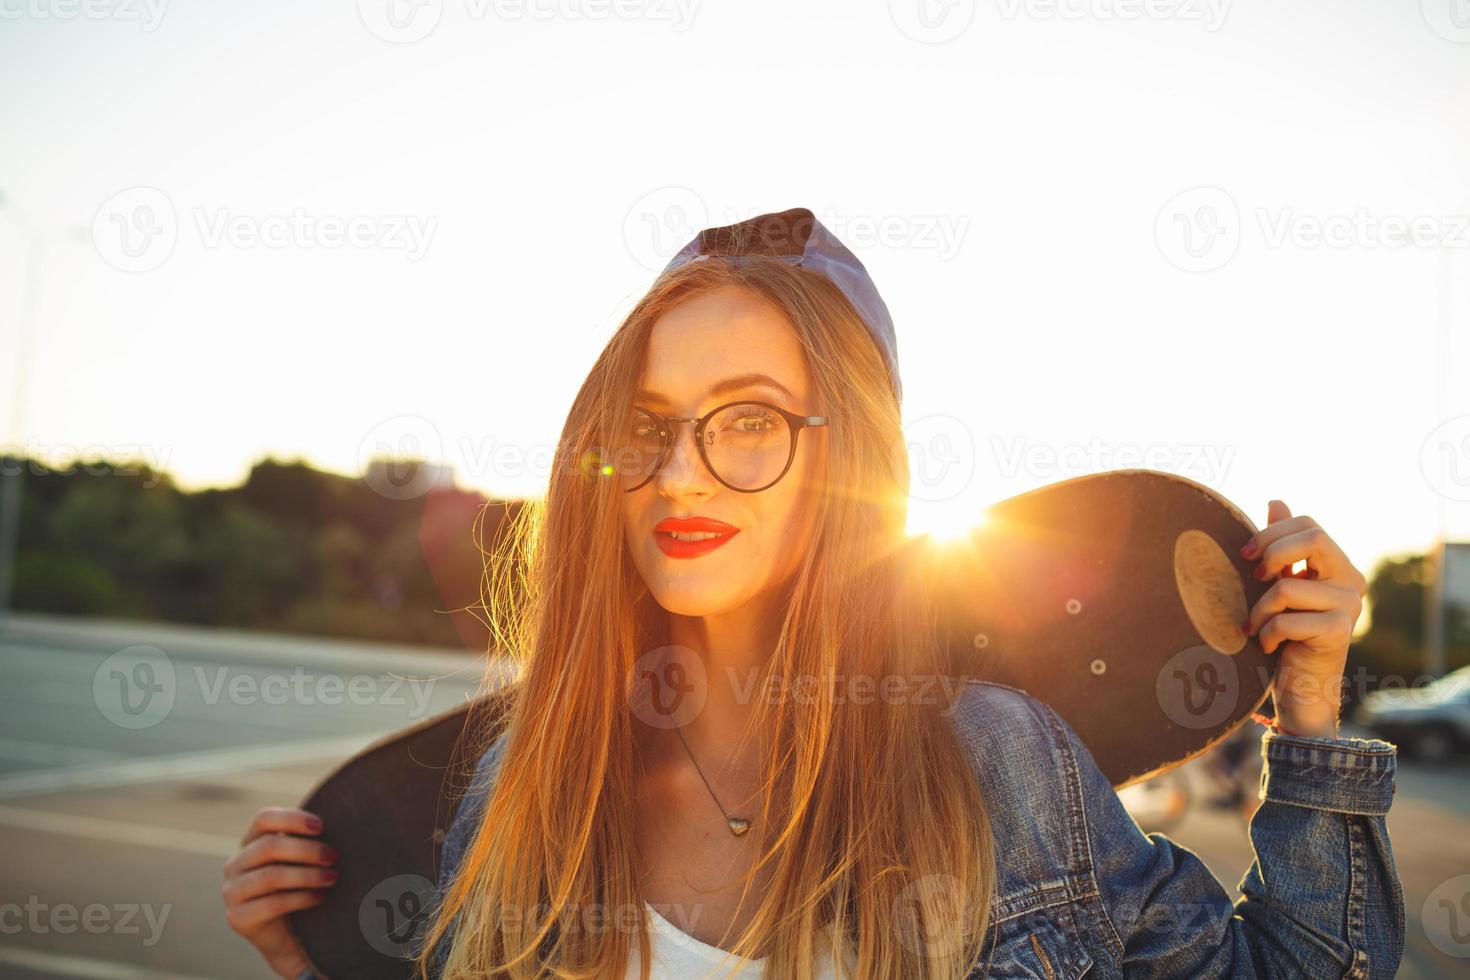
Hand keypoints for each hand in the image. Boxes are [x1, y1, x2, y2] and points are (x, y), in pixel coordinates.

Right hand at [223, 806, 337, 978]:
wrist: (289, 936)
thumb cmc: (300, 888)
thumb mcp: (300, 860)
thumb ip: (307, 839)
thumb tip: (339, 817)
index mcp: (249, 844)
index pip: (263, 819)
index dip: (292, 819)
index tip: (322, 826)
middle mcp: (235, 865)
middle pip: (269, 846)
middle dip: (307, 850)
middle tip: (334, 857)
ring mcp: (232, 892)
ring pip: (272, 875)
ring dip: (308, 875)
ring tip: (332, 878)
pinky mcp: (238, 918)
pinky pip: (273, 903)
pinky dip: (302, 898)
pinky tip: (320, 897)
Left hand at [1239, 500, 1366, 739]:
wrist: (1301, 689)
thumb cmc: (1285, 634)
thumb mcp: (1280, 586)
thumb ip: (1282, 548)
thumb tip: (1276, 501)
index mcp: (1338, 566)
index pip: (1308, 525)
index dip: (1272, 533)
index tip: (1247, 556)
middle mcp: (1352, 581)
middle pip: (1312, 538)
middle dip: (1271, 553)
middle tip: (1253, 577)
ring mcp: (1349, 606)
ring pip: (1286, 587)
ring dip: (1260, 610)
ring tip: (1258, 627)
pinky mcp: (1339, 632)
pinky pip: (1286, 620)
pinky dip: (1267, 633)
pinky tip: (1269, 646)